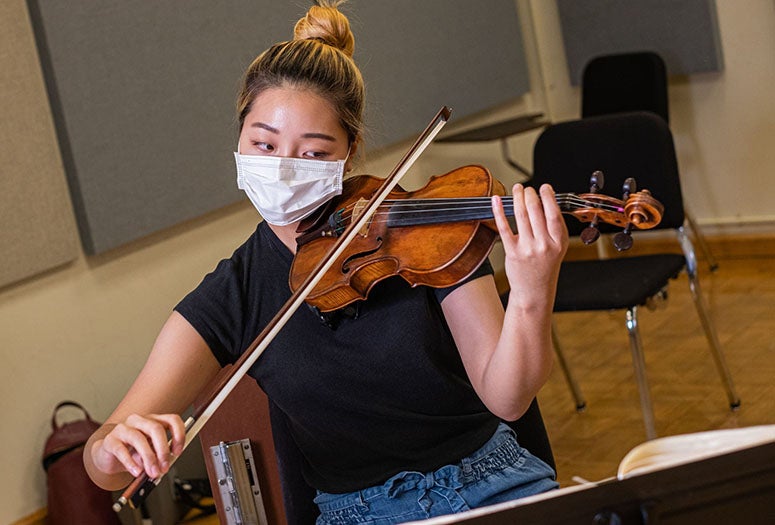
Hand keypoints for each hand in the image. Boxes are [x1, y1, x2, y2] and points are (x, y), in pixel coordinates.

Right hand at [92, 413, 185, 479]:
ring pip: (139, 438)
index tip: (178, 452)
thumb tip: (163, 465)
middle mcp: (139, 421)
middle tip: (165, 467)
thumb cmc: (133, 452)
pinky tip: (137, 472)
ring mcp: (123, 428)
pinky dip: (130, 463)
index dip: (178, 434)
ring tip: (152, 472)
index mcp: (153, 420)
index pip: (171, 419)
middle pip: (156, 428)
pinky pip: (121, 450)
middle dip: (163, 450)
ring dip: (149, 458)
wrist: (109, 457)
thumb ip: (157, 456)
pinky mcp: (110, 440)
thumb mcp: (150, 453)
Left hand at [491, 183, 567, 308]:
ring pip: (521, 215)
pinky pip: (504, 227)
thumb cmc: (545, 267)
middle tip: (527, 189)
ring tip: (517, 189)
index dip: (548, 197)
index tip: (544, 187)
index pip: (553, 213)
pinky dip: (499, 211)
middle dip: (530, 194)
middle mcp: (544, 244)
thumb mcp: (557, 248)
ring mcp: (528, 248)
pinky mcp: (512, 252)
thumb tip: (545, 201)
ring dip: (518, 198)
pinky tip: (496, 201)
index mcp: (559, 241)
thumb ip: (554, 228)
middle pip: (536, 211)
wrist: (534, 291)